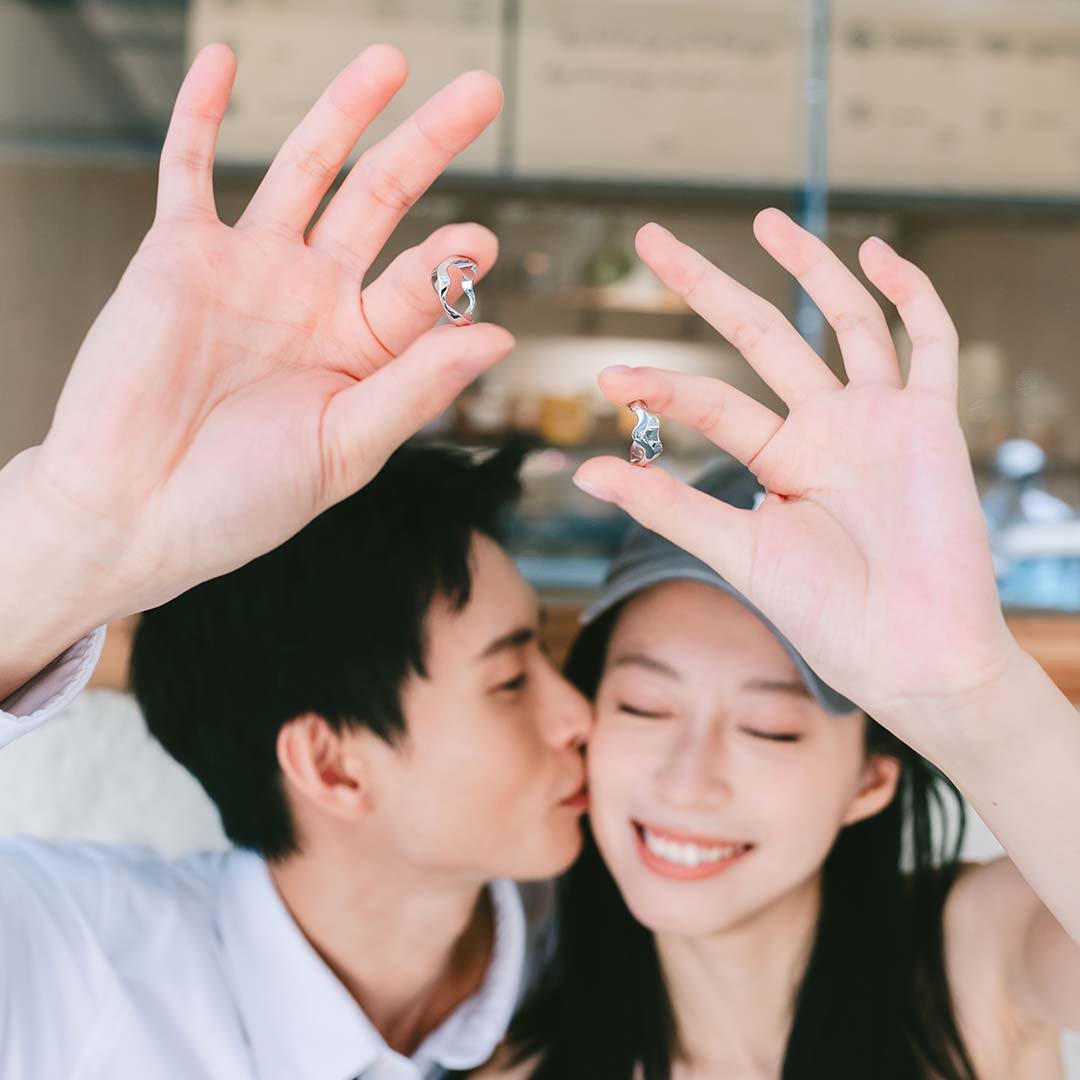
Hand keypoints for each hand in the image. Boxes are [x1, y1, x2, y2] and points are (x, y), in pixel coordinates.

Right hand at [8, 43, 513, 631]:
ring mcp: (248, 271)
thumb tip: (498, 336)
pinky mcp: (177, 255)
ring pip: (304, 170)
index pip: (420, 288)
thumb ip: (417, 388)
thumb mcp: (345, 448)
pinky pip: (188, 169)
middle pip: (380, 202)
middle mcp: (312, 299)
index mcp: (359, 349)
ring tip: (390, 60)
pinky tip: (225, 62)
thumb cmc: (241, 500)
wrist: (133, 515)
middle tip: (482, 92)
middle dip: (428, 146)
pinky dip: (201, 115)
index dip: (452, 260)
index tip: (482, 242)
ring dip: (342, 112)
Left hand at [573, 211, 1018, 745]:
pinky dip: (911, 296)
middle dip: (706, 286)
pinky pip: (931, 342)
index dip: (660, 382)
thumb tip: (582, 472)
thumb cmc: (826, 616)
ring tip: (761, 220)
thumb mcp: (736, 551)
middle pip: (760, 335)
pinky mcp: (934, 420)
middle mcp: (824, 429)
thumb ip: (667, 505)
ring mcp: (879, 419)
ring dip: (808, 268)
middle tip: (650, 240)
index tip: (606, 375)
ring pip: (845, 321)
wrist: (911, 654)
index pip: (709, 399)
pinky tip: (877, 254)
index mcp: (776, 460)